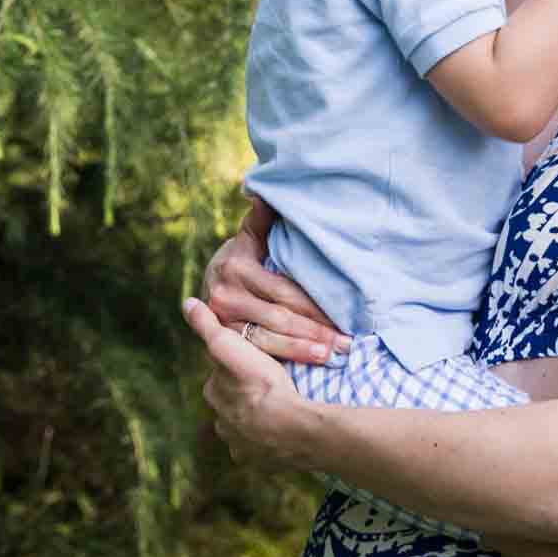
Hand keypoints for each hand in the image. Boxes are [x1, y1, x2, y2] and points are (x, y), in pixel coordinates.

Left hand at [181, 296, 310, 468]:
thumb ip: (208, 327)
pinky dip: (272, 439)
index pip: (223, 376)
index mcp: (214, 395)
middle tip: (273, 383)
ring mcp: (240, 446)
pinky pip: (264, 448)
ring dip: (259, 418)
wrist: (294, 428)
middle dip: (246, 395)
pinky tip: (286, 428)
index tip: (257, 362)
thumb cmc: (262, 384)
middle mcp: (221, 424)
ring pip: (248, 426)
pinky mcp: (259, 463)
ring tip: (284, 406)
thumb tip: (186, 303)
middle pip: (233, 403)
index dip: (239, 366)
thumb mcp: (231, 346)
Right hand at [202, 201, 351, 365]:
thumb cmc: (243, 255)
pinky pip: (259, 351)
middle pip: (280, 318)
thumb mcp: (250, 236)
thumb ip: (261, 219)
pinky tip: (310, 363)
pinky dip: (286, 359)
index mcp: (237, 269)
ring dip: (303, 350)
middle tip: (346, 344)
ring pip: (269, 340)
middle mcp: (227, 297)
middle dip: (315, 332)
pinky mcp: (223, 340)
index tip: (342, 317)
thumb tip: (263, 192)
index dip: (314, 306)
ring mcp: (223, 321)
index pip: (284, 292)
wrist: (211, 280)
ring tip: (334, 357)